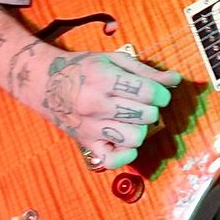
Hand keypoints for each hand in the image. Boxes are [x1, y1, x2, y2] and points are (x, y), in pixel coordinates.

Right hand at [34, 50, 180, 169]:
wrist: (45, 83)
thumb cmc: (83, 68)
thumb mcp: (114, 59)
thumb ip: (146, 71)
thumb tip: (174, 79)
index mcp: (104, 79)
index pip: (149, 92)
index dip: (162, 93)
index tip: (159, 93)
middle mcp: (96, 104)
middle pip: (146, 115)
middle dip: (152, 109)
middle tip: (143, 104)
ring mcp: (90, 126)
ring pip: (135, 138)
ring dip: (141, 128)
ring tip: (133, 119)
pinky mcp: (86, 142)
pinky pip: (112, 159)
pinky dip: (125, 154)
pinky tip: (126, 140)